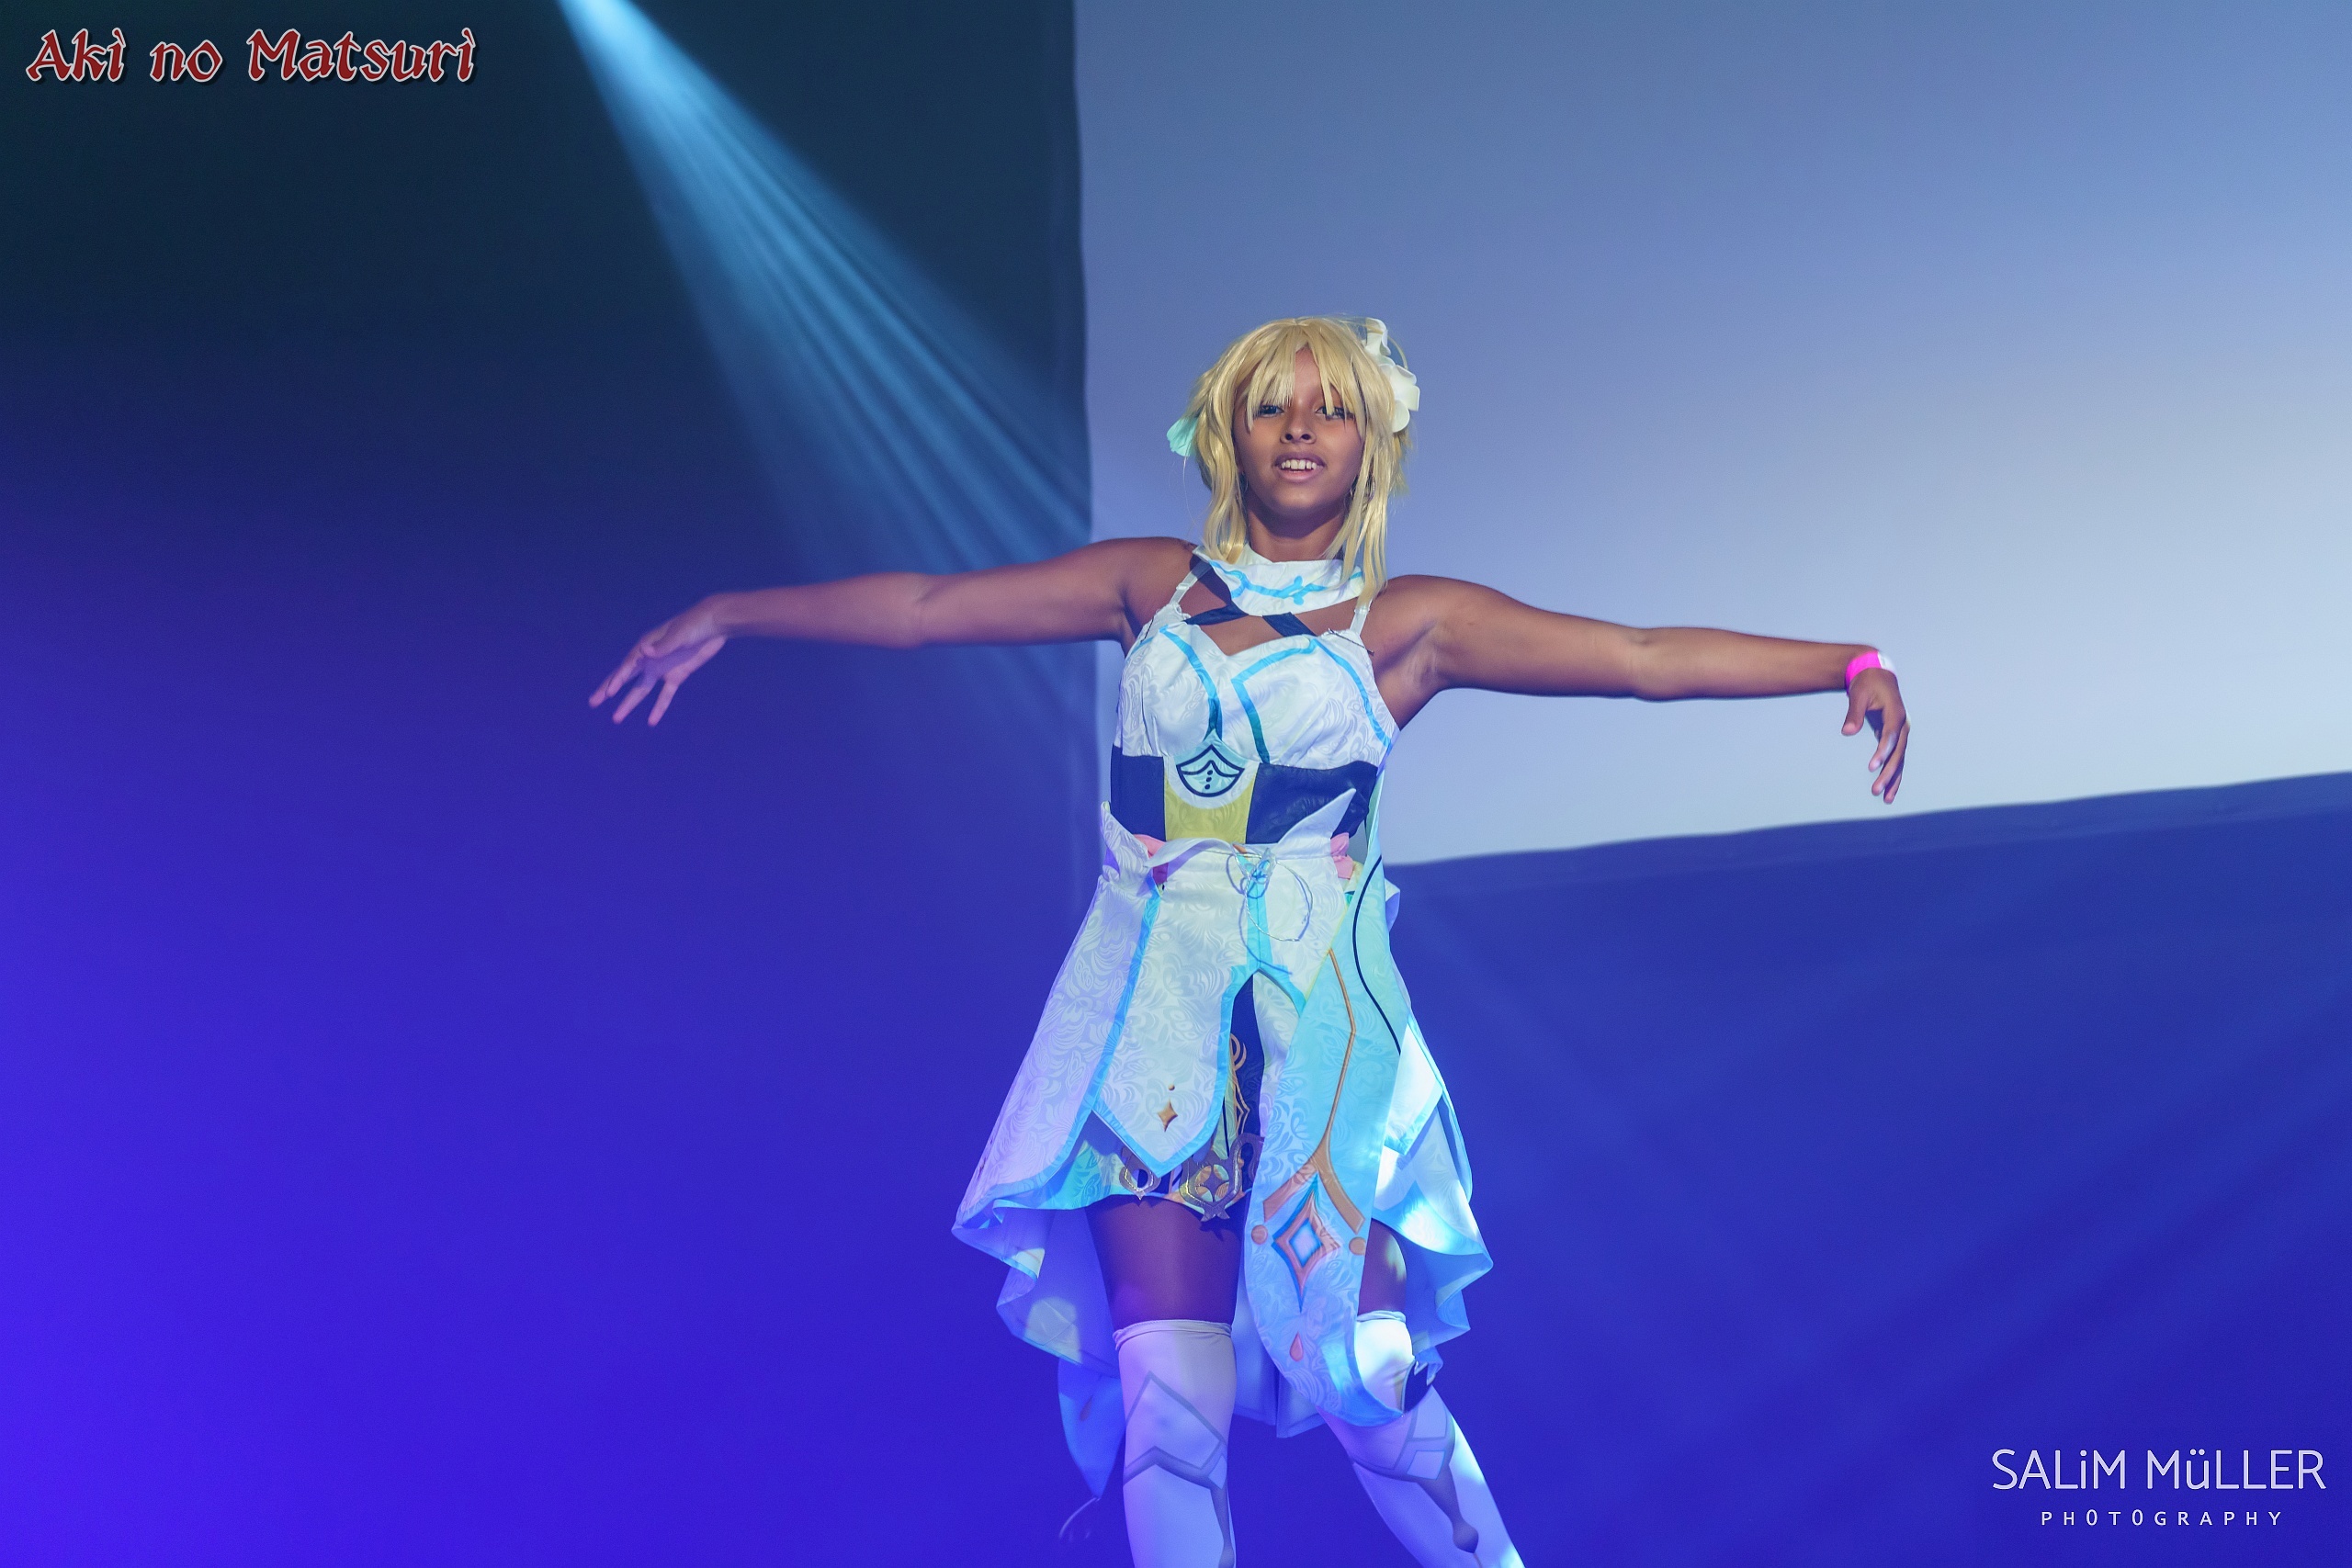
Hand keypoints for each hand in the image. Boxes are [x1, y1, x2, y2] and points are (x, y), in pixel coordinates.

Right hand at [590, 599, 727, 724]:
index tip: (608, 693)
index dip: (617, 680)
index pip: (627, 666)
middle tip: (593, 702)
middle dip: (609, 689)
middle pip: (625, 678)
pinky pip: (665, 695)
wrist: (714, 624)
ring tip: (616, 718)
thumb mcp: (679, 634)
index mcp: (646, 646)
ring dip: (629, 703)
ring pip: (641, 690)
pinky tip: (651, 722)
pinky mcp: (677, 675)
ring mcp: (662, 668)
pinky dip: (659, 707)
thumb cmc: (694, 625)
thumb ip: (664, 645)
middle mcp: (649, 659)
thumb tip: (645, 651)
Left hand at [1842, 668, 1908, 802]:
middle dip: (1888, 773)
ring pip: (1899, 759)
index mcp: (1896, 714)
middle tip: (1876, 790)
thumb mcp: (1858, 694)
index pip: (1891, 736)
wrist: (1877, 675)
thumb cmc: (1866, 683)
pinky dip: (1893, 773)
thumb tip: (1847, 731)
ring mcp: (1901, 732)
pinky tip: (1888, 790)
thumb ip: (1853, 713)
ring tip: (1885, 799)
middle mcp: (1903, 725)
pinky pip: (1896, 758)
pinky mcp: (1895, 738)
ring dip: (1893, 779)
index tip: (1872, 766)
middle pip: (1898, 753)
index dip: (1883, 751)